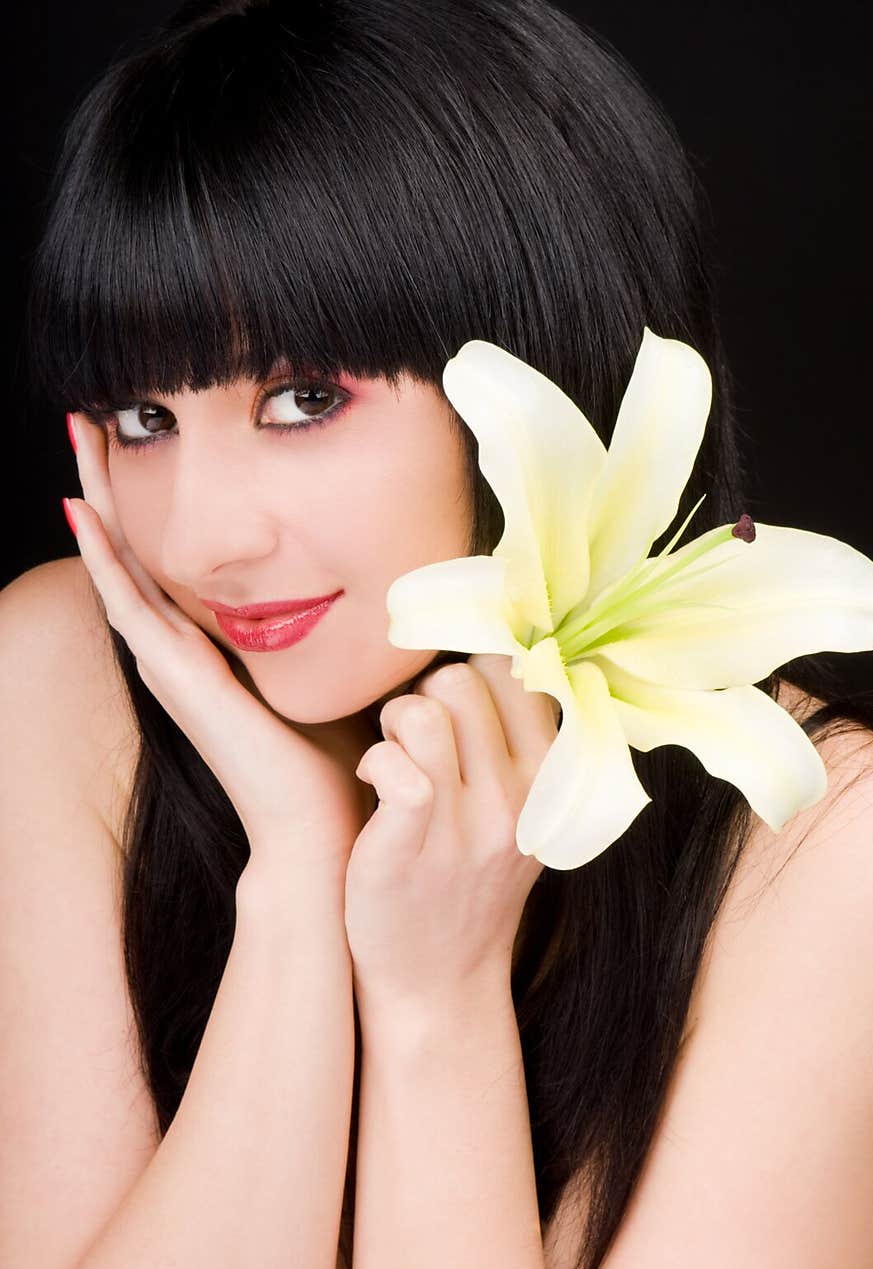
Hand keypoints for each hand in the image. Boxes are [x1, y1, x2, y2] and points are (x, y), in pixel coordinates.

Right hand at [65, 414, 374, 875]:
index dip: (153, 502)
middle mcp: (180, 651)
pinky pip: (128, 605)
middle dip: (112, 481)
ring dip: (97, 499)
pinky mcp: (178, 679)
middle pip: (134, 550)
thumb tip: (376, 573)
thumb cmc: (336, 758)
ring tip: (79, 436)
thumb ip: (331, 626)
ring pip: (119, 565)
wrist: (320, 830)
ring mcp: (171, 665)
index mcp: (212, 648)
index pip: (172, 559)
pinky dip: (103, 559)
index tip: (146, 440)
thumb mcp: (331, 669)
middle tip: (92, 417)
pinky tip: (82, 512)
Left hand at [343, 653, 559, 1015]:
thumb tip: (505, 646)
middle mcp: (520, 797)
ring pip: (422, 709)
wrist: (438, 980)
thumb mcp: (522, 811)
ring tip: (393, 756)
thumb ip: (519, 738)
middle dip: (425, 693)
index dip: (470, 669)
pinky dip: (375, 760)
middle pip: (461, 677)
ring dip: (393, 723)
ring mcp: (468, 826)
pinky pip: (395, 763)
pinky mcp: (412, 847)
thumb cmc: (470, 880)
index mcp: (551, 777)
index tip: (451, 704)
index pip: (514, 667)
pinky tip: (373, 782)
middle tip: (415, 737)